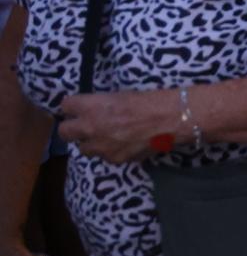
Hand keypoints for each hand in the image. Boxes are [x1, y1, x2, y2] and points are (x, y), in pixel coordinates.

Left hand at [55, 90, 179, 163]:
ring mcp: (101, 146)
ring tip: (107, 137)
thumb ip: (102, 105)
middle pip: (64, 132)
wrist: (172, 119)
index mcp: (91, 106)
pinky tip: (125, 145)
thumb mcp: (120, 96)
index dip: (74, 106)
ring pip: (83, 148)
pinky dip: (112, 152)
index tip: (80, 107)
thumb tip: (95, 110)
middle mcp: (90, 127)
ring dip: (92, 142)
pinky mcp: (115, 159)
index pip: (66, 106)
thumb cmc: (150, 100)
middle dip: (73, 128)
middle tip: (86, 125)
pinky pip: (105, 157)